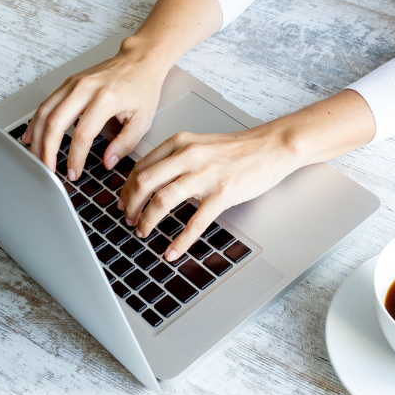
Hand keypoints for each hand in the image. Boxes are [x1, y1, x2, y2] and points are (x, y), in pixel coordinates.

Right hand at [21, 36, 167, 179]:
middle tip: (48, 170)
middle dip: (47, 150)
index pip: (82, 135)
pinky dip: (36, 122)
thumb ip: (125, 144)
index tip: (74, 173)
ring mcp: (73, 83)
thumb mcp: (143, 120)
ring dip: (37, 138)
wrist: (139, 61)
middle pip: (55, 123)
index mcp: (105, 99)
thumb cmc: (142, 88)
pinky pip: (46, 103)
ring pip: (45, 112)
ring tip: (37, 158)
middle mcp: (85, 88)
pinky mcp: (68, 83)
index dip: (75, 157)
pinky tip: (32, 136)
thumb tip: (107, 163)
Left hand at [118, 89, 375, 261]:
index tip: (123, 203)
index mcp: (180, 143)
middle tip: (129, 220)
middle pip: (144, 183)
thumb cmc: (239, 149)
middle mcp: (188, 156)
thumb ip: (177, 157)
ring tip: (143, 232)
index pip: (141, 166)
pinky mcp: (222, 194)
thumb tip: (155, 179)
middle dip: (131, 206)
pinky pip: (195, 221)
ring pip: (163, 201)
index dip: (127, 189)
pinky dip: (180, 240)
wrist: (271, 147)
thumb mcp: (200, 144)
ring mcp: (205, 176)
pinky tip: (173, 251)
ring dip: (148, 220)